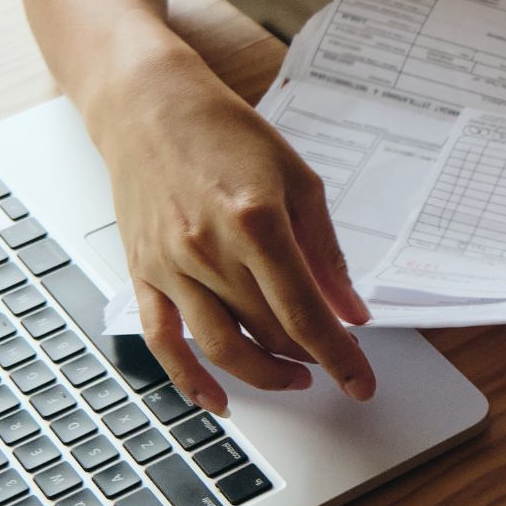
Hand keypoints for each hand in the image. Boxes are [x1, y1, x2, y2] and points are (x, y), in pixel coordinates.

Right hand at [89, 57, 372, 414]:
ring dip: (264, 375)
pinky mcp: (143, 273)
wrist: (149, 105)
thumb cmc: (224, 134)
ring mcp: (171, 265)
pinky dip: (189, 380)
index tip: (362, 384)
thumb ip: (326, 252)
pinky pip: (163, 342)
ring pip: (222, 347)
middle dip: (309, 358)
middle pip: (269, 332)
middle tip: (333, 361)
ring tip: (293, 376)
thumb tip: (351, 311)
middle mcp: (210, 249)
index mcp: (257, 222)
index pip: (305, 313)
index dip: (339, 357)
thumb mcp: (298, 179)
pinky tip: (218, 400)